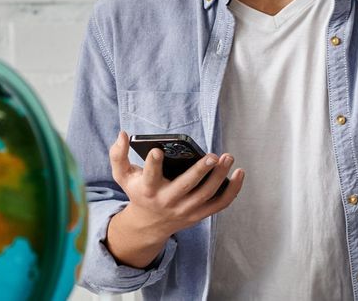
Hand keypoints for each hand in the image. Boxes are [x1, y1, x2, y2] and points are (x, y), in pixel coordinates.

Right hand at [103, 131, 245, 267]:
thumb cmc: (138, 192)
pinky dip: (233, 190)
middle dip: (200, 171)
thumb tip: (123, 134)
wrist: (150, 224)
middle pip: (186, 187)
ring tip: (227, 157)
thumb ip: (118, 155)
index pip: (150, 177)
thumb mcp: (122, 176)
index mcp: (149, 190)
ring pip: (207, 194)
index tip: (157, 150)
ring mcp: (186, 209)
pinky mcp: (200, 214)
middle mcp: (168, 201)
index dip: (153, 164)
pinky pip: (220, 204)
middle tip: (212, 155)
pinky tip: (240, 173)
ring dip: (220, 176)